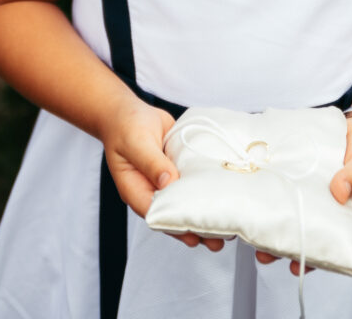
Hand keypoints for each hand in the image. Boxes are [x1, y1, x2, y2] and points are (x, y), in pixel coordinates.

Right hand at [101, 97, 223, 252]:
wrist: (129, 110)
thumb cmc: (126, 126)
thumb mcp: (136, 142)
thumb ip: (151, 162)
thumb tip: (169, 182)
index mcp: (136, 189)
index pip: (156, 213)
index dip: (176, 226)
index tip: (196, 236)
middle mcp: (151, 189)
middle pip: (173, 214)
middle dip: (194, 228)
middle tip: (219, 242)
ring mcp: (165, 180)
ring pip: (184, 202)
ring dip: (202, 213)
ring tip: (225, 230)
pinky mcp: (176, 168)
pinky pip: (190, 183)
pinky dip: (204, 191)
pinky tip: (220, 198)